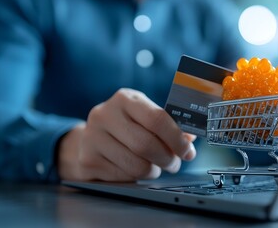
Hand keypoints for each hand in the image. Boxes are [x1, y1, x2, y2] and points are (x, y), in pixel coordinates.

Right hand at [57, 88, 196, 181]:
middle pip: (146, 145)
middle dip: (167, 159)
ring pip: (136, 165)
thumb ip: (168, 126)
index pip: (156, 118)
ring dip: (153, 171)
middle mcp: (104, 114)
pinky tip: (134, 169)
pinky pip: (123, 177)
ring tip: (154, 167)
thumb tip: (189, 140)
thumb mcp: (144, 116)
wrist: (90, 138)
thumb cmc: (126, 126)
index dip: (177, 138)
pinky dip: (135, 178)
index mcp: (124, 99)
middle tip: (174, 164)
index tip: (188, 152)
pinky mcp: (88, 160)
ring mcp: (92, 138)